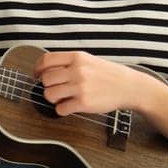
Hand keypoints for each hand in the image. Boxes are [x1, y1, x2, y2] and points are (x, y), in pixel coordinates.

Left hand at [34, 51, 159, 116]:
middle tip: (54, 89)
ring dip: (53, 98)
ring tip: (62, 98)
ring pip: (49, 95)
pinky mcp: (83, 103)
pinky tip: (70, 106)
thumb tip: (46, 69)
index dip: (38, 69)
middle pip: (45, 79)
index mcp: (77, 57)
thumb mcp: (89, 60)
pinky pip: (60, 109)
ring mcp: (80, 87)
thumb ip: (69, 62)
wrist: (129, 86)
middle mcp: (77, 71)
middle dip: (47, 86)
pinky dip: (62, 110)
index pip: (46, 60)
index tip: (37, 75)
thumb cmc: (109, 74)